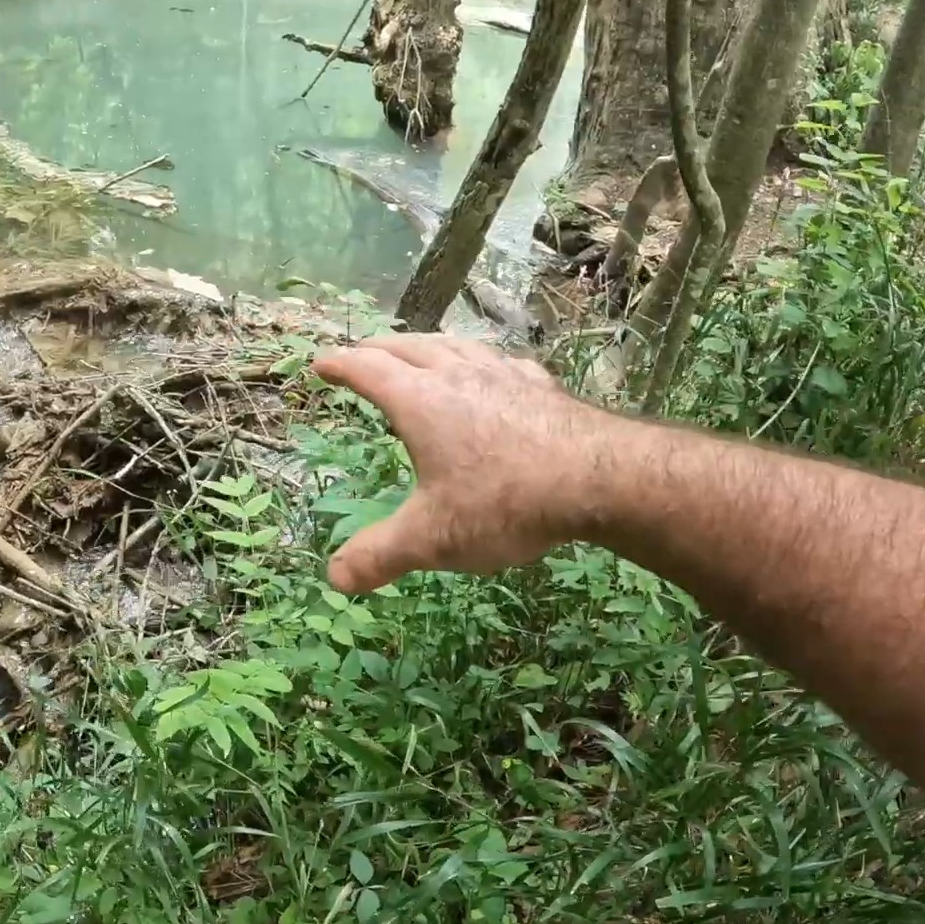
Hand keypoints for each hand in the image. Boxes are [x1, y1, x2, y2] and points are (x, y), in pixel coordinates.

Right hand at [310, 335, 628, 592]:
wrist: (602, 479)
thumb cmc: (505, 503)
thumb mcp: (432, 538)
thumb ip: (380, 555)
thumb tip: (335, 578)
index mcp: (421, 401)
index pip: (368, 370)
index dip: (340, 364)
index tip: (321, 362)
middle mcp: (458, 376)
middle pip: (410, 348)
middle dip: (380, 348)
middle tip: (362, 350)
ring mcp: (505, 377)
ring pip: (457, 347)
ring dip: (430, 345)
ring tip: (422, 350)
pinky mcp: (543, 388)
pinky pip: (502, 364)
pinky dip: (483, 363)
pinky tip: (496, 373)